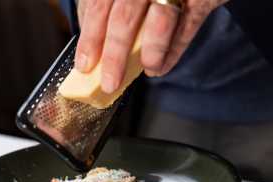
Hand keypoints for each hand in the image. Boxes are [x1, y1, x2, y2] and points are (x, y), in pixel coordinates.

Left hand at [75, 0, 227, 92]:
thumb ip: (105, 5)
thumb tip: (89, 40)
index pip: (97, 5)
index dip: (89, 38)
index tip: (84, 65)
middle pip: (124, 16)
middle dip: (114, 55)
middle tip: (109, 82)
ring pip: (159, 21)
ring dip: (150, 53)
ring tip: (147, 69)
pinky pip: (188, 26)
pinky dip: (174, 50)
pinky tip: (161, 67)